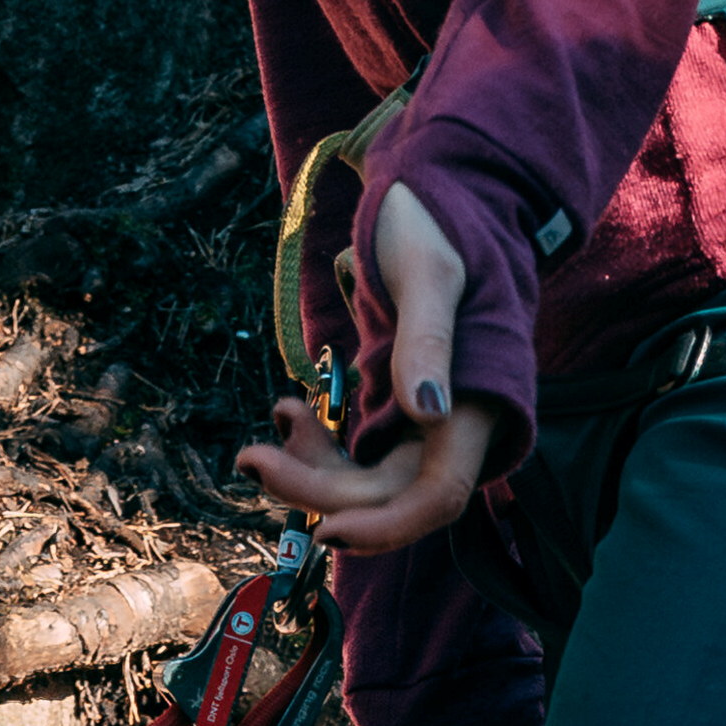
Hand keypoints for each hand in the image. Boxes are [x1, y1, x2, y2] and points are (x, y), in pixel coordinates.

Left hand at [235, 174, 492, 559]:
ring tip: (274, 419)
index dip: (384, 526)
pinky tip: (289, 409)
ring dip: (309, 469)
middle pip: (386, 495)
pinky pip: (354, 452)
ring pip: (364, 481)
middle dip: (316, 488)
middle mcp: (454, 425)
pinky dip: (316, 443)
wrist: (436, 195)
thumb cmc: (437, 224)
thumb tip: (428, 410)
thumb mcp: (428, 271)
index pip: (437, 497)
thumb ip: (428, 338)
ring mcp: (424, 420)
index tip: (322, 530)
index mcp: (476, 403)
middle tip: (250, 454)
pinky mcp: (395, 408)